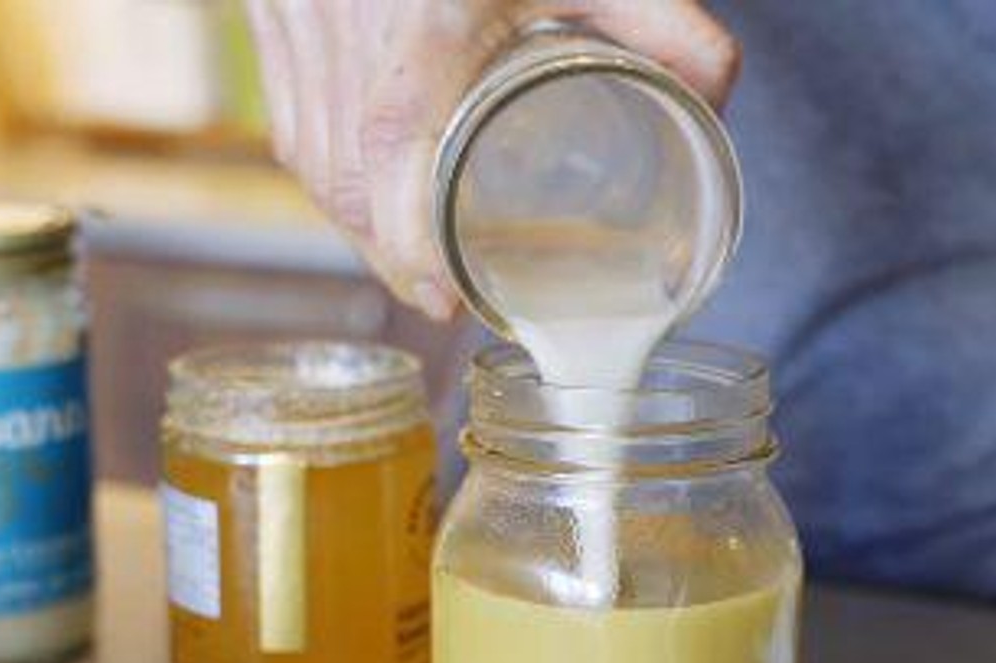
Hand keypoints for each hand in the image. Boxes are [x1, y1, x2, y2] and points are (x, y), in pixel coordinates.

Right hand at [246, 0, 740, 319]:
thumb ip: (661, 23)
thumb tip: (719, 98)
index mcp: (415, 48)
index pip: (393, 178)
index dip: (412, 254)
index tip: (448, 302)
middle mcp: (342, 51)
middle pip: (349, 188)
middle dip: (391, 256)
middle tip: (443, 298)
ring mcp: (297, 37)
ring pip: (313, 161)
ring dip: (357, 221)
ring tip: (408, 261)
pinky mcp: (276, 23)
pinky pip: (292, 121)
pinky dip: (326, 169)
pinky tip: (360, 190)